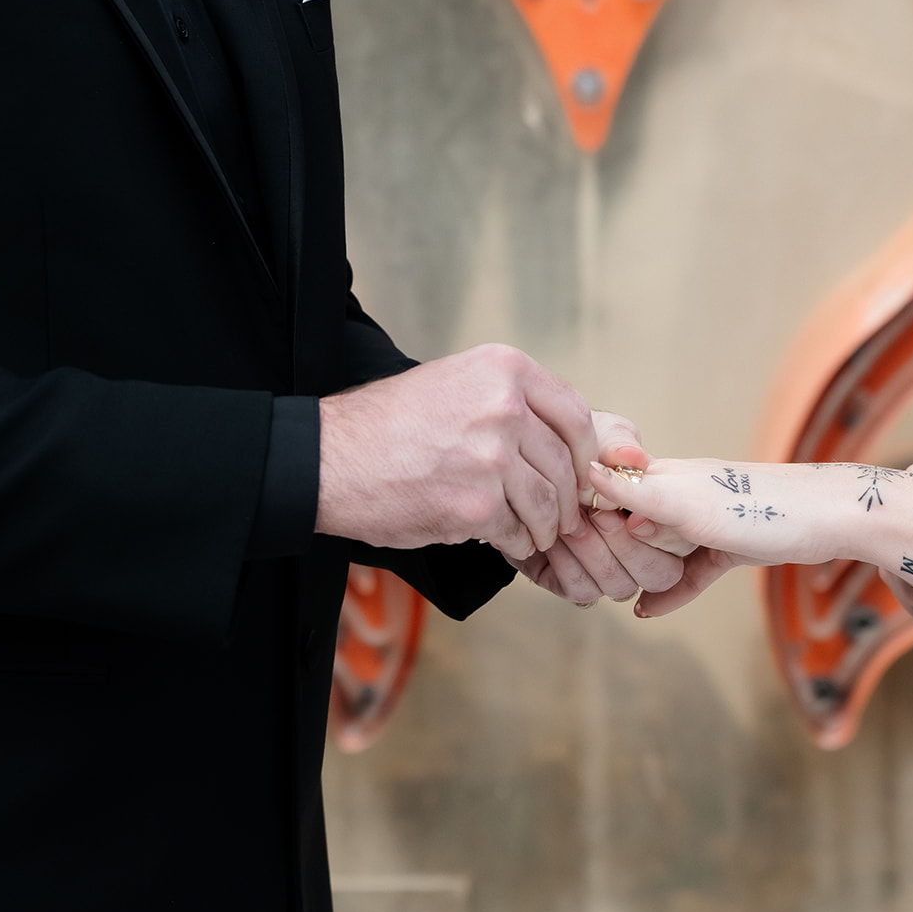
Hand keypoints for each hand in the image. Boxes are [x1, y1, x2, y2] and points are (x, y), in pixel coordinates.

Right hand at [316, 344, 597, 560]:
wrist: (329, 459)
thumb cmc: (386, 425)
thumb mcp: (453, 383)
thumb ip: (509, 401)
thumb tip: (561, 438)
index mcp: (504, 369)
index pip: (575, 415)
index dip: (584, 452)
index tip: (579, 472)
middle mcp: (504, 407)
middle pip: (565, 464)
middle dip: (565, 499)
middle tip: (558, 516)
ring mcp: (492, 458)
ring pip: (547, 504)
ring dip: (544, 526)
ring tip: (533, 533)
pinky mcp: (476, 506)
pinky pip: (518, 532)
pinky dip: (516, 542)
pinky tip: (501, 540)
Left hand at [507, 411, 686, 603]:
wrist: (526, 469)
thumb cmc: (571, 449)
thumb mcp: (598, 435)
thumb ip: (618, 444)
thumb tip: (633, 456)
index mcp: (661, 517)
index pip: (684, 544)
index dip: (660, 532)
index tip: (630, 512)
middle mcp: (643, 552)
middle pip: (661, 574)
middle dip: (628, 547)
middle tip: (598, 516)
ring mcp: (611, 573)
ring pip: (620, 586)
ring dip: (595, 553)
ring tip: (571, 523)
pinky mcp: (576, 584)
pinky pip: (583, 589)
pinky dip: (567, 563)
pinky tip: (553, 538)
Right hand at [587, 457, 831, 617]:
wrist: (834, 517)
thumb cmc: (763, 507)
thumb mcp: (690, 504)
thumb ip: (639, 495)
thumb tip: (588, 475)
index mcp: (667, 477)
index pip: (611, 487)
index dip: (583, 508)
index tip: (555, 535)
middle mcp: (682, 493)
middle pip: (631, 519)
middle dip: (605, 544)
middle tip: (579, 574)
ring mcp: (706, 520)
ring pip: (659, 546)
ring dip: (637, 568)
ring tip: (609, 592)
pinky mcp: (729, 544)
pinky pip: (690, 570)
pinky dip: (670, 589)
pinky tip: (649, 609)